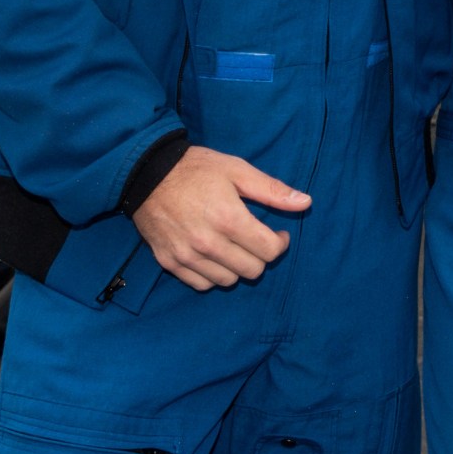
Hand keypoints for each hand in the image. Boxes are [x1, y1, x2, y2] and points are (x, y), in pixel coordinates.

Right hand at [130, 146, 310, 290]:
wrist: (146, 174)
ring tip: (235, 246)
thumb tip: (306, 203)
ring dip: (238, 266)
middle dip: (261, 255)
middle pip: (252, 270)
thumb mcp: (237, 170)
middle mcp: (208, 243)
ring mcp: (186, 256)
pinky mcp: (169, 262)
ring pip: (228, 280)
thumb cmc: (196, 169)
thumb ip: (272, 190)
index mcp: (229, 219)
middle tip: (256, 239)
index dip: (280, 243)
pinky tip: (214, 256)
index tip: (278, 233)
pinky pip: (201, 284)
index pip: (269, 251)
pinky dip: (213, 275)